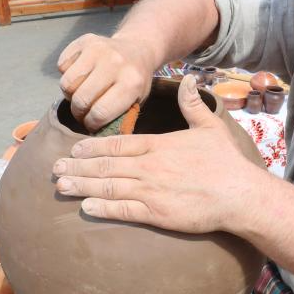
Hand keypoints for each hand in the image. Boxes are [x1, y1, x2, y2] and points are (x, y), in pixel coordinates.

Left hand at [52, 75, 262, 232]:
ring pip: (107, 186)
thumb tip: (188, 78)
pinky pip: (122, 210)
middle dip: (77, 167)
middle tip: (54, 169)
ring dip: (81, 186)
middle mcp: (148, 167)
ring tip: (61, 186)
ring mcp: (150, 191)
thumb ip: (192, 104)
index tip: (73, 150)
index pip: (117, 143)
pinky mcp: (156, 214)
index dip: (92, 147)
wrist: (240, 194)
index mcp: (158, 146)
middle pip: (104, 165)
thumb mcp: (210, 126)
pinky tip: (85, 208)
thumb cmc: (226, 162)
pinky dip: (102, 208)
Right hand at [57, 32, 156, 129]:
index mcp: (131, 83)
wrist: (138, 49)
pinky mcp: (85, 40)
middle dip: (78, 112)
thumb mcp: (136, 101)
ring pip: (66, 83)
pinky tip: (81, 75)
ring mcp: (99, 49)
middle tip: (83, 113)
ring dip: (70, 94)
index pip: (100, 113)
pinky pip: (62, 65)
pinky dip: (66, 74)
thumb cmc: (134, 81)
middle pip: (80, 99)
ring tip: (81, 94)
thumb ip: (118, 117)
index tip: (90, 124)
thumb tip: (95, 138)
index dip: (90, 123)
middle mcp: (115, 63)